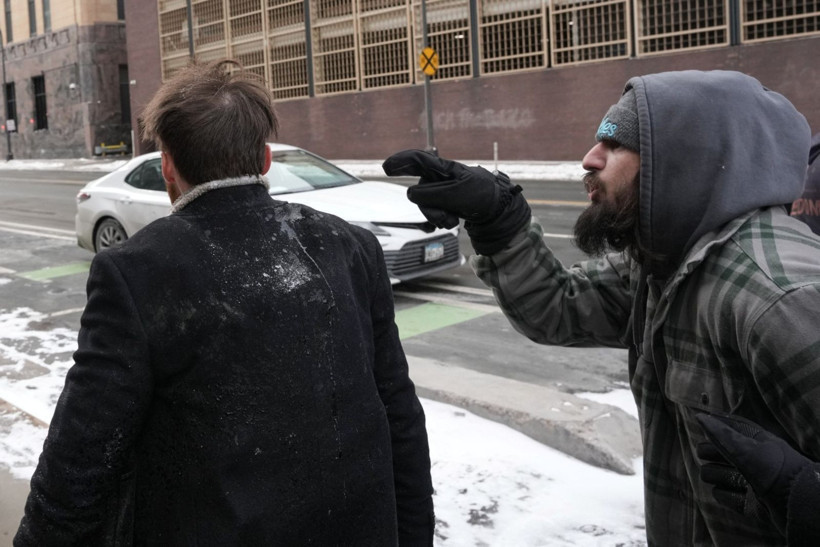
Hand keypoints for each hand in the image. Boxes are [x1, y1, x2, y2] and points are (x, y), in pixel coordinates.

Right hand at [383, 149, 530, 254]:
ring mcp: (441, 191)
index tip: (386, 167)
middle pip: (419, 192)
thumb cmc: (480, 195)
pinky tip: (453, 220)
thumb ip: (432, 194)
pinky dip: (441, 219)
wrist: (497, 208)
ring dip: (436, 216)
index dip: (401, 162)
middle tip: (445, 219)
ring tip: (453, 220)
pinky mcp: (444, 202)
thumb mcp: (457, 194)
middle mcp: (439, 178)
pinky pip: (432, 212)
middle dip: (428, 208)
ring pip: (424, 205)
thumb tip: (410, 194)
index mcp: (443, 169)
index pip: (418, 161)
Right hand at [696, 413, 812, 533]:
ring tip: (714, 475)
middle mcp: (753, 461)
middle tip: (704, 454)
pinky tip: (722, 491)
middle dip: (711, 452)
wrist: (797, 504)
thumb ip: (722, 435)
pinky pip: (728, 497)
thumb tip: (699, 417)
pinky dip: (724, 494)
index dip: (716, 425)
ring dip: (715, 474)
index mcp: (757, 443)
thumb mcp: (748, 449)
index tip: (699, 422)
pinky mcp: (751, 504)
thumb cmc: (775, 470)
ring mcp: (752, 483)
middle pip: (722, 452)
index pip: (732, 428)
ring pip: (721, 474)